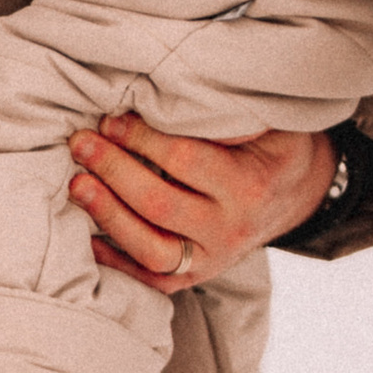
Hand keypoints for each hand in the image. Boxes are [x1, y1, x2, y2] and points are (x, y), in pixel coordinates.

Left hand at [69, 113, 334, 294]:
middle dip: (113, 171)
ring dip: (107, 215)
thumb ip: (226, 111)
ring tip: (77, 185)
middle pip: (159, 204)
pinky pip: (150, 278)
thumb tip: (168, 93)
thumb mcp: (266, 120)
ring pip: (151, 249)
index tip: (110, 120)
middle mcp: (230, 229)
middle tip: (81, 143)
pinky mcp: (196, 276)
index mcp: (249, 185)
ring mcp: (212, 259)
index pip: (185, 160)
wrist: (296, 193)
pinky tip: (85, 235)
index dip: (141, 139)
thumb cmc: (271, 145)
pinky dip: (114, 260)